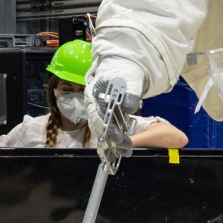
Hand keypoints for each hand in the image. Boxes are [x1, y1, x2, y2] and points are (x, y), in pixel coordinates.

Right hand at [86, 58, 142, 173]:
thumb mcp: (130, 79)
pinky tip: (119, 151)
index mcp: (94, 93)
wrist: (125, 69)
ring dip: (110, 143)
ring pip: (100, 130)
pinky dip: (111, 141)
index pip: (96, 114)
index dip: (105, 127)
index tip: (117, 138)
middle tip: (125, 148)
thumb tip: (130, 106)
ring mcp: (97, 111)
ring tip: (123, 153)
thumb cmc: (126, 73)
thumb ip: (130, 92)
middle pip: (97, 125)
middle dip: (109, 139)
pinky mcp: (104, 116)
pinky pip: (105, 130)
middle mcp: (92, 104)